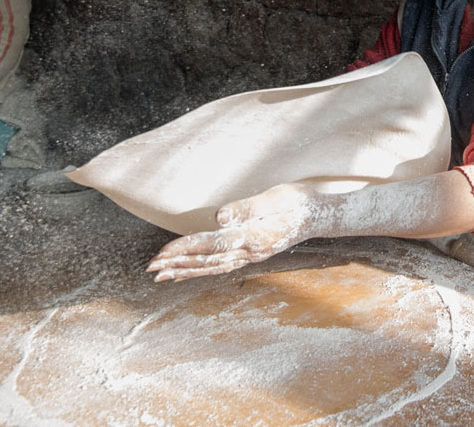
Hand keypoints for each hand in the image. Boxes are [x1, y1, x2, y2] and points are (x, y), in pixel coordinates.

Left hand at [146, 182, 333, 281]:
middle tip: (151, 269)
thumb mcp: (276, 198)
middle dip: (178, 265)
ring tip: (161, 275)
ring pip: (212, 267)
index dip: (186, 248)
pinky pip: (222, 265)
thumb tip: (219, 217)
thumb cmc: (299, 203)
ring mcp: (251, 255)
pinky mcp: (251, 253)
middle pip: (208, 262)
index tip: (163, 252)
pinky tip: (188, 272)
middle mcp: (250, 252)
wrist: (322, 215)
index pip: (213, 245)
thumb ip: (248, 208)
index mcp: (254, 239)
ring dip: (186, 271)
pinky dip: (202, 270)